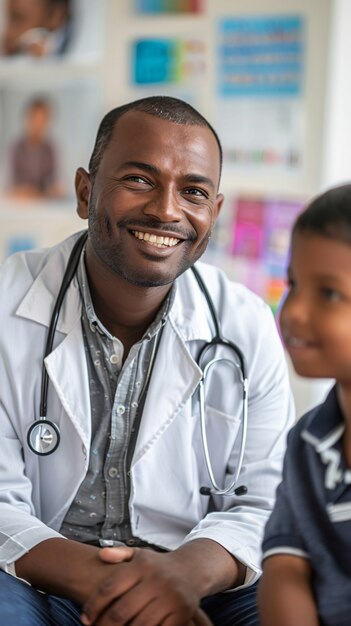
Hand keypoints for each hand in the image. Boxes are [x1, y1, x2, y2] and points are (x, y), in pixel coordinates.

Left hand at [81, 547, 211, 625]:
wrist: (192, 570)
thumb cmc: (159, 566)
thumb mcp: (140, 554)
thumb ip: (119, 554)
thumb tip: (102, 555)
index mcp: (142, 566)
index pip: (110, 587)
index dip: (93, 605)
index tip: (86, 618)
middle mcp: (156, 580)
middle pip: (121, 611)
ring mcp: (170, 597)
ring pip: (139, 625)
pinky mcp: (181, 613)